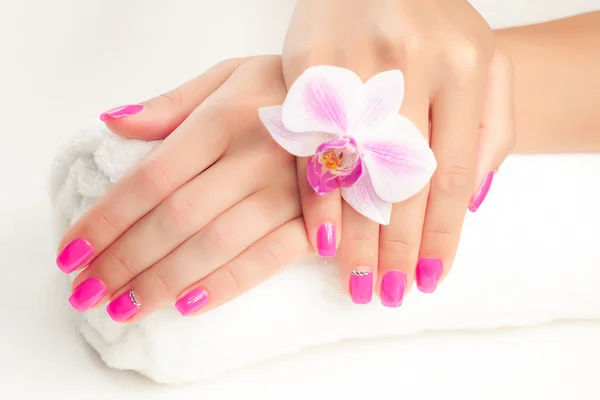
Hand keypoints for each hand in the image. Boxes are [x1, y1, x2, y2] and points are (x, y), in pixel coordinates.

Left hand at [58, 56, 310, 320]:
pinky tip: (189, 305)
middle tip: (89, 292)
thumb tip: (113, 122)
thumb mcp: (229, 76)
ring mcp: (289, 191)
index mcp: (224, 118)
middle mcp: (254, 155)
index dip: (106, 220)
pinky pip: (269, 259)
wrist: (358, 102)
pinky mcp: (317, 220)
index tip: (71, 253)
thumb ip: (171, 103)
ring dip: (166, 282)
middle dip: (126, 260)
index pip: (150, 177)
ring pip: (217, 244)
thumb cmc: (283, 89)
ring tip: (126, 307)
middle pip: (176, 218)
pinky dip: (228, 284)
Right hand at [282, 0, 513, 302]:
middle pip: (401, 180)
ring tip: (355, 281)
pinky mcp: (304, 64)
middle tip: (388, 293)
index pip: (451, 171)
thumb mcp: (486, 62)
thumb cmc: (437, 23)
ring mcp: (351, 61)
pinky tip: (320, 237)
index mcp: (463, 64)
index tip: (431, 278)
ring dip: (354, 235)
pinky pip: (308, 144)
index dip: (442, 234)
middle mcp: (407, 62)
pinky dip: (315, 196)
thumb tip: (470, 205)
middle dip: (396, 246)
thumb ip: (490, 130)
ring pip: (352, 171)